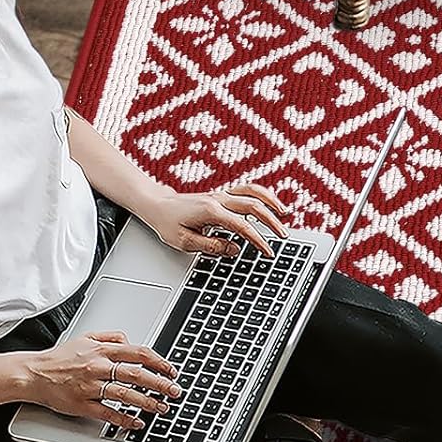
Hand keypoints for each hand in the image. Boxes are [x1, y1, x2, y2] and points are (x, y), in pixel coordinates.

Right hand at [25, 330, 180, 429]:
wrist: (32, 373)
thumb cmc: (59, 358)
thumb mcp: (85, 337)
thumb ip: (109, 336)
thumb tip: (129, 340)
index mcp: (101, 350)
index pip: (138, 353)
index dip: (159, 362)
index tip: (171, 370)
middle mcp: (98, 367)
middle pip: (137, 374)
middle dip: (160, 383)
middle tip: (175, 391)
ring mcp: (90, 386)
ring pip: (125, 394)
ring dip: (146, 402)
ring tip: (161, 407)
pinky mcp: (81, 404)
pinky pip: (107, 412)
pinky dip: (124, 418)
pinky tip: (136, 422)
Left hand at [141, 183, 290, 258]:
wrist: (157, 204)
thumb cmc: (167, 222)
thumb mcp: (184, 241)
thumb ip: (211, 246)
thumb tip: (234, 249)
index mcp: (210, 211)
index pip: (242, 226)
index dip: (258, 240)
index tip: (268, 251)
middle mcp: (218, 199)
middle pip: (253, 206)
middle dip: (271, 221)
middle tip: (283, 236)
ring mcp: (221, 194)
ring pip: (252, 192)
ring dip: (270, 202)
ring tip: (284, 214)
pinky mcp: (222, 194)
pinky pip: (246, 190)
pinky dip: (261, 195)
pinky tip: (270, 204)